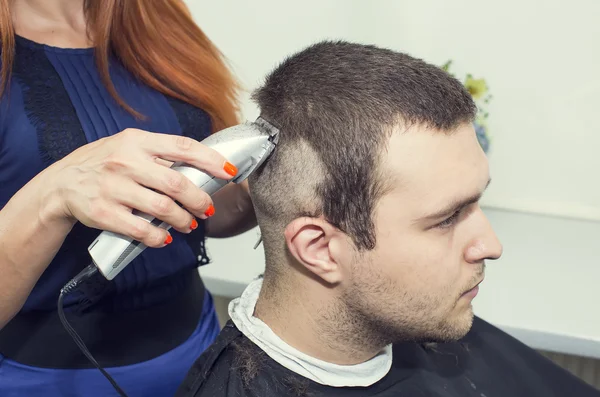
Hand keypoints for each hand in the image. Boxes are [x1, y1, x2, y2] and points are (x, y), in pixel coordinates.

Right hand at [44, 129, 236, 247]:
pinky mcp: (103, 213)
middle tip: (208, 208)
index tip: (228, 172)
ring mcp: (113, 188)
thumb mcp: (129, 147)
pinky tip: (166, 238)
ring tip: (190, 224)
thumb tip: (201, 167)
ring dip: (184, 220)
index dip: (210, 160)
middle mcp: (125, 162)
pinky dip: (159, 237)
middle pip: (177, 183)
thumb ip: (160, 154)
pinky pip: (141, 229)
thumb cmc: (104, 164)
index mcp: (137, 142)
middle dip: (200, 199)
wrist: (61, 184)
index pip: (182, 147)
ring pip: (163, 208)